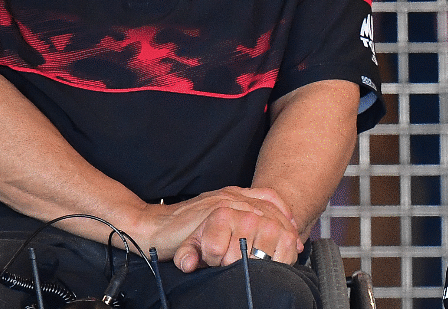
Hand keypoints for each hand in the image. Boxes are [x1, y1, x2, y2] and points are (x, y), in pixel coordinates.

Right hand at [139, 186, 302, 271]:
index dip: (286, 216)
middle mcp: (230, 195)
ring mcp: (221, 203)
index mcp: (233, 195)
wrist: (153, 228)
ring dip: (272, 232)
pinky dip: (252, 237)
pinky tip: (255, 250)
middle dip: (285, 227)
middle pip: (269, 207)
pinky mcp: (211, 214)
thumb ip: (235, 227)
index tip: (294, 236)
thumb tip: (263, 243)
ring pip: (259, 214)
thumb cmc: (183, 230)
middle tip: (293, 246)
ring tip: (279, 250)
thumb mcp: (215, 225)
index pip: (269, 198)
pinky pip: (239, 222)